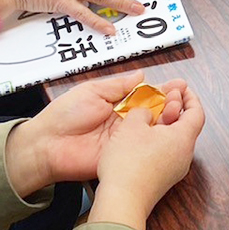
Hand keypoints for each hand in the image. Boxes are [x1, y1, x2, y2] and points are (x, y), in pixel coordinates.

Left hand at [3, 70, 188, 196]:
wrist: (48, 145)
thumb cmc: (65, 115)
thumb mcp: (92, 91)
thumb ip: (118, 86)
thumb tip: (141, 75)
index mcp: (117, 103)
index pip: (146, 95)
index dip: (163, 90)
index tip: (179, 85)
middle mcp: (125, 121)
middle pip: (155, 112)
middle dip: (171, 103)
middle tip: (181, 98)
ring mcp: (126, 139)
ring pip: (153, 128)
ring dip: (167, 119)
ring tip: (178, 109)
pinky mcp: (124, 155)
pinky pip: (144, 147)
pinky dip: (157, 139)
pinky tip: (169, 130)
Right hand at [89, 83, 204, 229]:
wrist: (122, 202)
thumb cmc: (128, 164)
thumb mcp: (132, 125)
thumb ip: (143, 112)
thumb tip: (146, 114)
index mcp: (183, 138)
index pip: (197, 112)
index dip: (190, 97)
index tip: (180, 88)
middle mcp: (184, 156)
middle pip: (186, 126)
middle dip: (173, 109)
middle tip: (160, 99)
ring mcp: (174, 170)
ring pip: (173, 141)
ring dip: (162, 126)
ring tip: (144, 118)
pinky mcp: (162, 180)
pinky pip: (164, 154)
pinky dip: (156, 142)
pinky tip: (137, 140)